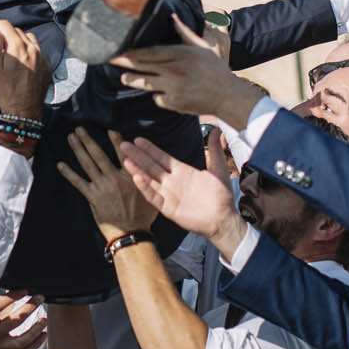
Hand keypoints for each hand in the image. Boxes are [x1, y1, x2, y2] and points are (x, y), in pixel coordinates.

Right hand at [0, 20, 50, 120]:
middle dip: (4, 32)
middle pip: (17, 31)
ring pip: (29, 39)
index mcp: (18, 47)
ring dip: (17, 39)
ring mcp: (42, 57)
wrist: (23, 110)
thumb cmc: (5, 90)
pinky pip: (38, 50)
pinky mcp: (47, 66)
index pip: (5, 25)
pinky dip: (28, 49)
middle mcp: (33, 49)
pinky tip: (22, 58)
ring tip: (8, 48)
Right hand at [0, 292, 48, 348]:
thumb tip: (6, 296)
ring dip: (36, 328)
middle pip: (15, 320)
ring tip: (44, 318)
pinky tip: (43, 334)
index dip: (13, 296)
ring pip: (22, 340)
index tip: (24, 290)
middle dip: (30, 307)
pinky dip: (35, 344)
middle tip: (39, 297)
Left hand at [57, 129, 158, 239]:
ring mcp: (102, 187)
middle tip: (80, 128)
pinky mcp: (93, 197)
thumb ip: (145, 178)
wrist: (131, 233)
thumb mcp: (150, 193)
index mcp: (130, 176)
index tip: (108, 129)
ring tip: (71, 138)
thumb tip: (144, 165)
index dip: (115, 140)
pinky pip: (78, 182)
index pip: (121, 154)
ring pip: (88, 164)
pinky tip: (61, 164)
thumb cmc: (143, 215)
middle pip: (99, 155)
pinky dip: (69, 173)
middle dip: (88, 140)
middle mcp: (114, 179)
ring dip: (78, 150)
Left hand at [111, 18, 263, 128]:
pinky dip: (158, 95)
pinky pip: (158, 98)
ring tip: (124, 77)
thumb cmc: (215, 69)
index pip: (150, 51)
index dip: (132, 51)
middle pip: (143, 66)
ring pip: (145, 83)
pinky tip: (164, 92)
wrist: (227, 96)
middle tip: (110, 60)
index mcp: (180, 54)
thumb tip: (172, 16)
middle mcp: (174, 70)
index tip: (118, 49)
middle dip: (124, 63)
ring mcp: (173, 88)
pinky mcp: (173, 103)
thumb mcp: (201, 46)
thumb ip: (184, 32)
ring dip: (133, 80)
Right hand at [118, 134, 245, 257]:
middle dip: (138, 155)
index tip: (138, 139)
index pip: (162, 157)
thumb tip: (217, 130)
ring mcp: (169, 195)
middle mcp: (172, 182)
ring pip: (149, 180)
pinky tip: (136, 178)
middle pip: (151, 166)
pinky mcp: (168, 208)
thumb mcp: (218, 168)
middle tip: (124, 145)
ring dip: (137, 170)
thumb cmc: (221, 196)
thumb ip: (214, 150)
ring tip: (125, 160)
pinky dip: (145, 188)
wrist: (224, 218)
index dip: (150, 149)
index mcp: (182, 171)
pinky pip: (154, 196)